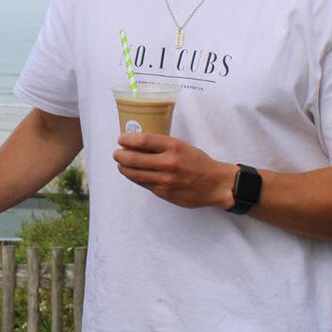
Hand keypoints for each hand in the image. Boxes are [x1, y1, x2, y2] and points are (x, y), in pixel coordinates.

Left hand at [113, 132, 234, 208]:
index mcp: (173, 147)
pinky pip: (143, 184)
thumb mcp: (181, 146)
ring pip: (135, 173)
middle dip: (120, 155)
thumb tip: (135, 143)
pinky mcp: (164, 192)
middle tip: (117, 153)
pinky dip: (134, 177)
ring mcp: (165, 179)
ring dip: (123, 168)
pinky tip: (132, 173)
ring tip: (121, 164)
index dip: (127, 139)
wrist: (214, 184)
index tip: (121, 139)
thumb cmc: (197, 162)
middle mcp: (168, 163)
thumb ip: (161, 145)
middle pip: (133, 158)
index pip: (143, 140)